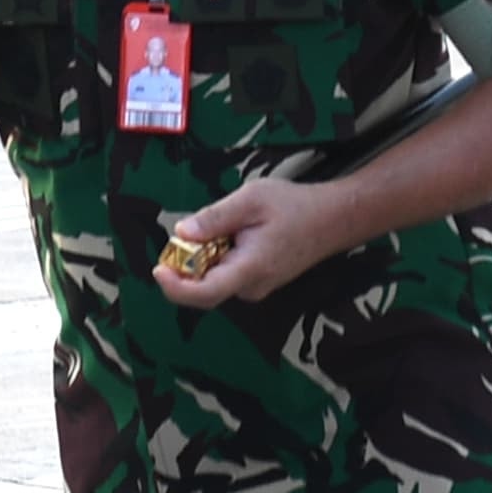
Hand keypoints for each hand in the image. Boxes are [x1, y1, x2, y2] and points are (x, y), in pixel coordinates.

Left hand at [152, 177, 350, 307]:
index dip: (175, 287)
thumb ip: (215, 217)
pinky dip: (218, 258)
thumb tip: (182, 232)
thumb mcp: (251, 199)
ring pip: (215, 281)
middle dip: (185, 267)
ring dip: (204, 259)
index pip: (204, 293)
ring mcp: (256, 287)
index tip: (158, 269)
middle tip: (185, 235)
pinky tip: (233, 234)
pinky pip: (227, 275)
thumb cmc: (295, 206)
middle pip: (204, 289)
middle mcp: (251, 287)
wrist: (333, 219)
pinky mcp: (258, 282)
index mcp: (249, 269)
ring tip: (223, 227)